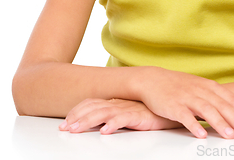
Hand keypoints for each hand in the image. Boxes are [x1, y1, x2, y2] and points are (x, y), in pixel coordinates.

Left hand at [59, 98, 181, 134]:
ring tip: (76, 129)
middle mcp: (118, 104)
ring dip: (88, 121)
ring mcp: (127, 108)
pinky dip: (113, 124)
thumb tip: (97, 124)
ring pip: (103, 113)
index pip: (91, 103)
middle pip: (93, 108)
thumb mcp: (127, 113)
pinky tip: (105, 130)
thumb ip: (113, 116)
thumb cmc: (149, 111)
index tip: (64, 122)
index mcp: (114, 102)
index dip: (76, 111)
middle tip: (64, 128)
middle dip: (76, 117)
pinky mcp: (139, 115)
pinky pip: (124, 119)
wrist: (169, 105)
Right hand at [135, 66, 233, 138]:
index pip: (231, 99)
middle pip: (221, 105)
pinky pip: (185, 116)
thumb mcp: (205, 87)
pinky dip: (193, 125)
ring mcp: (186, 97)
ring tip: (229, 136)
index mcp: (209, 86)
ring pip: (206, 110)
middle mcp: (200, 90)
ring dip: (219, 123)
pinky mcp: (173, 105)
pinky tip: (201, 135)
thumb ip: (226, 98)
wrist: (153, 80)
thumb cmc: (181, 86)